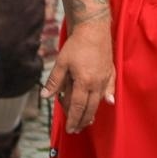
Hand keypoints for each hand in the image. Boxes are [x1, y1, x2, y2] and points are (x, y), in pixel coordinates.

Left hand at [42, 18, 114, 133]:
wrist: (94, 28)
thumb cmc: (77, 45)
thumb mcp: (61, 63)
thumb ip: (54, 81)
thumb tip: (45, 96)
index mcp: (83, 82)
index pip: (77, 107)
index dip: (73, 119)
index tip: (70, 129)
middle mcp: (96, 83)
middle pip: (90, 108)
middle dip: (83, 120)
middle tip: (77, 129)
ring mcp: (105, 78)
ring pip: (100, 101)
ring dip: (93, 112)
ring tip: (88, 121)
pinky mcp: (110, 71)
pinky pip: (110, 88)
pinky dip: (109, 96)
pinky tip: (109, 102)